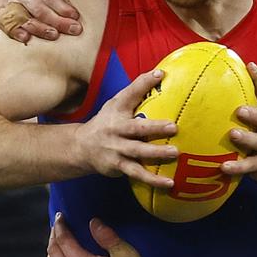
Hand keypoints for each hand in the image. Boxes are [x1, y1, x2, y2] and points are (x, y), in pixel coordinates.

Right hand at [0, 0, 92, 43]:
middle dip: (57, 21)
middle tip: (74, 30)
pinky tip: (26, 38)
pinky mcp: (6, 11)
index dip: (62, 7)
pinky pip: (6, 23)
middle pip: (37, 8)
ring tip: (55, 36)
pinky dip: (14, 31)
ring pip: (22, 18)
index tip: (76, 16)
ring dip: (39, 29)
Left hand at [47, 216, 171, 256]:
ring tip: (57, 244)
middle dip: (54, 237)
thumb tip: (93, 222)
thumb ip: (108, 237)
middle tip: (58, 227)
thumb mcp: (126, 256)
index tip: (60, 216)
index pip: (63, 240)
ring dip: (52, 253)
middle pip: (53, 252)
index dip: (60, 226)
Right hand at [75, 69, 177, 188]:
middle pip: (136, 128)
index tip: (160, 75)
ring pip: (137, 153)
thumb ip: (137, 90)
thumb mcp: (117, 104)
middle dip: (155, 128)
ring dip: (156, 154)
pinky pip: (137, 173)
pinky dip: (153, 180)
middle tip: (174, 127)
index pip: (129, 94)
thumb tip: (161, 73)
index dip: (143, 84)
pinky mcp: (117, 166)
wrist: (81, 147)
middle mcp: (115, 130)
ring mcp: (116, 149)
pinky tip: (169, 184)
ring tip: (175, 154)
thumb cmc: (107, 122)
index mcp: (117, 111)